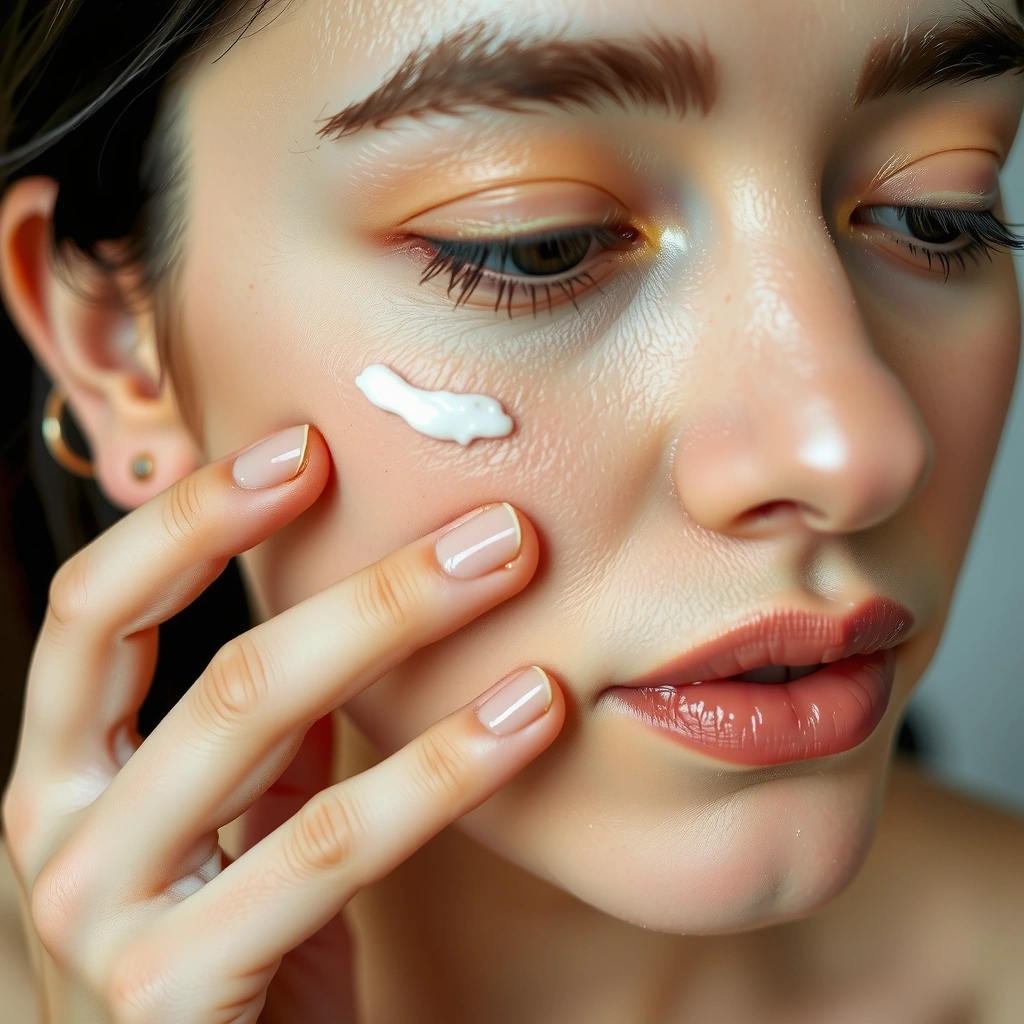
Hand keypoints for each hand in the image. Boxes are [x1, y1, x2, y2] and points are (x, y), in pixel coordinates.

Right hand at [2, 424, 563, 1022]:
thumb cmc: (215, 977)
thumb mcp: (218, 841)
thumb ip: (257, 743)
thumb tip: (333, 621)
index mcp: (61, 776)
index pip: (98, 608)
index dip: (190, 515)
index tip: (303, 444)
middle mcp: (59, 834)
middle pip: (210, 658)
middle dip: (356, 576)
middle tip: (488, 521)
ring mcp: (103, 918)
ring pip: (260, 720)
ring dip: (403, 626)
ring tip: (514, 569)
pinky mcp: (174, 991)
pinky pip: (329, 845)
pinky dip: (442, 766)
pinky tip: (529, 712)